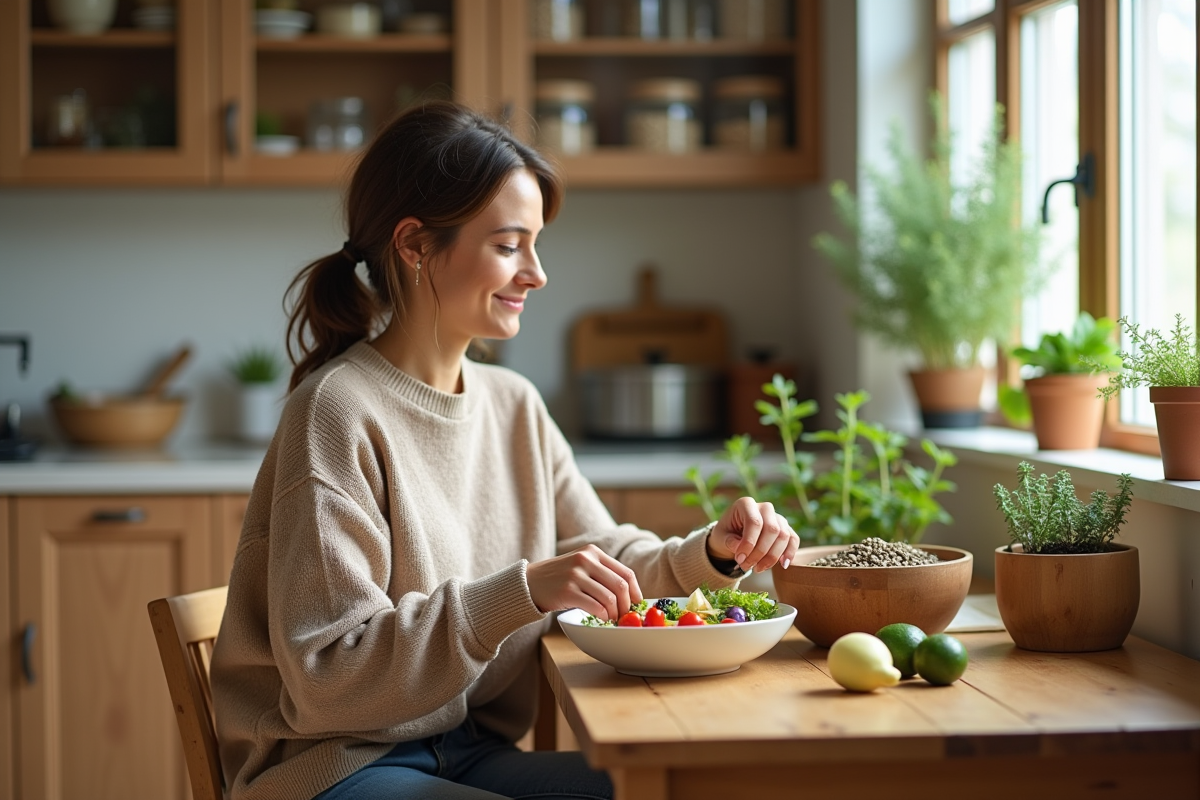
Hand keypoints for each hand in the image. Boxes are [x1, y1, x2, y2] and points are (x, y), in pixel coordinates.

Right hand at [526, 544, 642, 621]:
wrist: (529, 582)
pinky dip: (602, 617)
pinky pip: (595, 607)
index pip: (626, 573)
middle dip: (627, 606)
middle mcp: (586, 560)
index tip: (636, 605)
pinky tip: (600, 619)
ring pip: (609, 598)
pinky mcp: (567, 591)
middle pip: (620, 586)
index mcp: (593, 552)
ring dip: (614, 614)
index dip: (635, 592)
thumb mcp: (580, 566)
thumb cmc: (558, 578)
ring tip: (611, 619)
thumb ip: (601, 573)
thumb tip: (629, 595)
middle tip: (624, 617)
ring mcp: (576, 575)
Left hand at [705, 497, 799, 572]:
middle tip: (746, 566)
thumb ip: (729, 541)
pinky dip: (790, 553)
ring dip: (772, 557)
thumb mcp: (721, 537)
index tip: (739, 559)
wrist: (733, 534)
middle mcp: (765, 507)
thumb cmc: (726, 533)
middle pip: (772, 529)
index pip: (754, 522)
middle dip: (760, 552)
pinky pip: (793, 539)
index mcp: (746, 504)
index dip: (749, 543)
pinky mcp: (785, 528)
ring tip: (758, 569)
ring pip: (784, 536)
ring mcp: (777, 517)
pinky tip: (783, 565)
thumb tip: (740, 550)